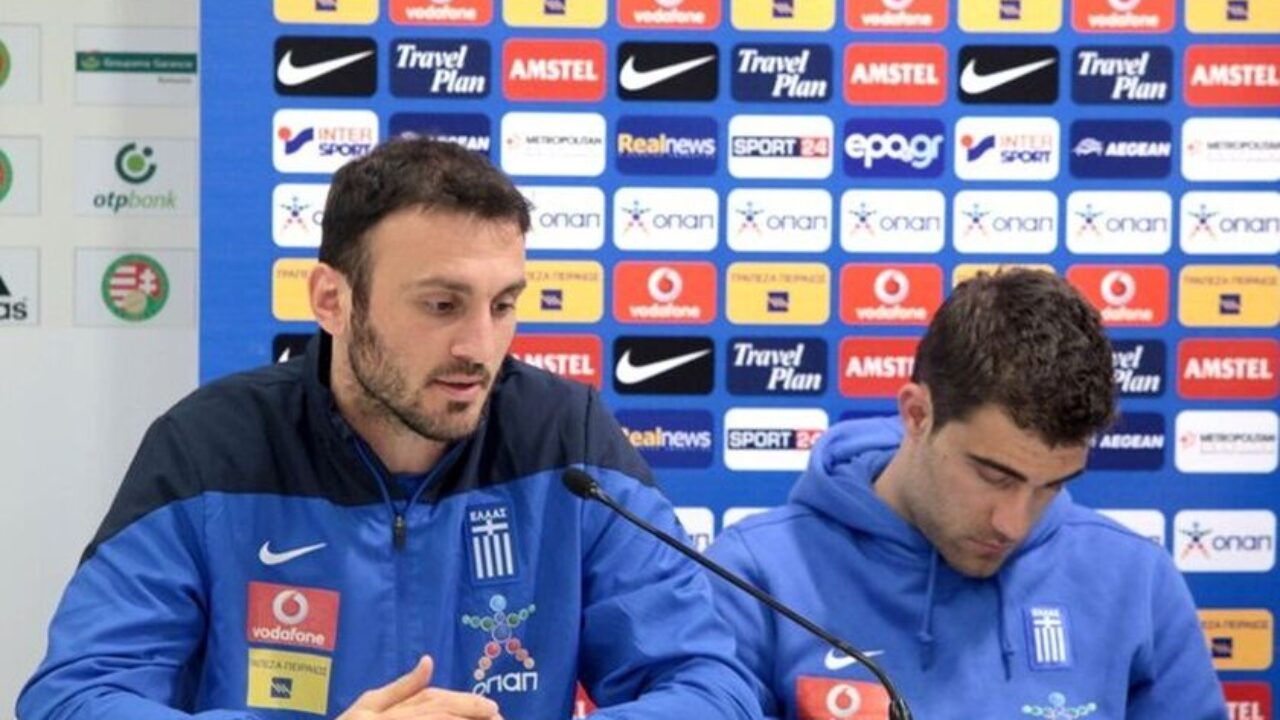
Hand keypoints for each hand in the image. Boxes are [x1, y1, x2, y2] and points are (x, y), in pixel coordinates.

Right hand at [337, 655, 503, 719]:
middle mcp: (399, 719)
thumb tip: (428, 660)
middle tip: (499, 718)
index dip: (467, 704)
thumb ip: (402, 686)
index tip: (493, 708)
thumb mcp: (369, 703)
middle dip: (472, 717)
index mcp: (395, 709)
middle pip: (441, 717)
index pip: (436, 702)